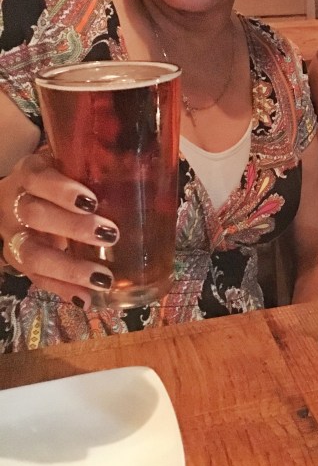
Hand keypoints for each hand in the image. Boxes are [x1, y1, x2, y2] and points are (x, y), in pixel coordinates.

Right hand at [0, 152, 118, 307]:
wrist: (21, 198)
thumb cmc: (61, 180)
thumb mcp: (72, 166)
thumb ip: (99, 169)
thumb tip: (154, 174)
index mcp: (31, 173)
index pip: (38, 178)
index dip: (61, 191)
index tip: (91, 201)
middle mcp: (16, 203)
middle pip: (34, 215)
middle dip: (72, 227)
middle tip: (110, 233)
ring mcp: (14, 235)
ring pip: (32, 254)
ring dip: (69, 268)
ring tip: (102, 278)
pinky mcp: (19, 261)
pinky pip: (37, 280)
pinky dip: (63, 291)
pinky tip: (86, 300)